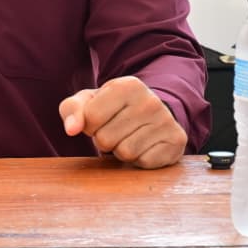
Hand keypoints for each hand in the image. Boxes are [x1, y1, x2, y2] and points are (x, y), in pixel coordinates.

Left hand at [59, 76, 186, 168]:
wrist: (153, 113)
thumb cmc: (113, 108)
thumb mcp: (89, 102)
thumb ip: (71, 109)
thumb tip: (71, 129)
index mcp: (127, 85)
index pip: (90, 119)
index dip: (89, 125)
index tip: (101, 119)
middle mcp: (150, 100)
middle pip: (106, 139)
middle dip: (105, 140)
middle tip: (116, 131)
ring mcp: (166, 121)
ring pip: (125, 153)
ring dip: (121, 151)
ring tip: (129, 138)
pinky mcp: (176, 141)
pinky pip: (144, 162)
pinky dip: (139, 160)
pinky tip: (144, 146)